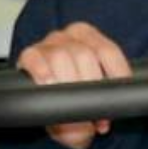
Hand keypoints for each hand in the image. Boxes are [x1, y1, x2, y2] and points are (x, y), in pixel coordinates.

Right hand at [18, 21, 130, 148]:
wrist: (52, 110)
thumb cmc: (76, 97)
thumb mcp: (97, 92)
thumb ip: (109, 92)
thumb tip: (119, 100)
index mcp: (90, 37)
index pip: (108, 51)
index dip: (115, 75)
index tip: (117, 98)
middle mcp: (68, 36)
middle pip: (85, 55)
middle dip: (91, 87)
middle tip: (93, 112)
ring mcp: (47, 44)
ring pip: (61, 57)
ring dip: (68, 84)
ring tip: (71, 106)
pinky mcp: (28, 55)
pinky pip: (35, 59)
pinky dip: (42, 72)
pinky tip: (48, 84)